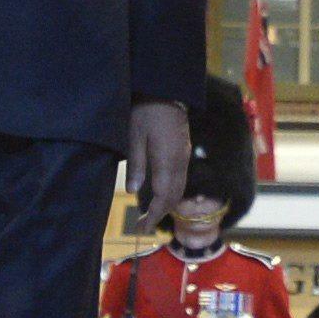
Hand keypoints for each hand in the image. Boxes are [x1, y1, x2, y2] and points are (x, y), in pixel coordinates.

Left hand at [128, 99, 192, 224]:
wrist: (165, 89)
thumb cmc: (145, 110)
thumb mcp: (134, 136)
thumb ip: (136, 164)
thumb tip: (134, 191)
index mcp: (168, 160)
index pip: (164, 197)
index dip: (154, 215)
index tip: (141, 228)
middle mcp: (180, 162)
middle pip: (174, 196)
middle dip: (160, 214)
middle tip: (143, 227)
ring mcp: (184, 156)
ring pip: (180, 188)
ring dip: (166, 204)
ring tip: (150, 215)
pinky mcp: (183, 150)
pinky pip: (180, 178)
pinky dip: (171, 192)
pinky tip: (160, 194)